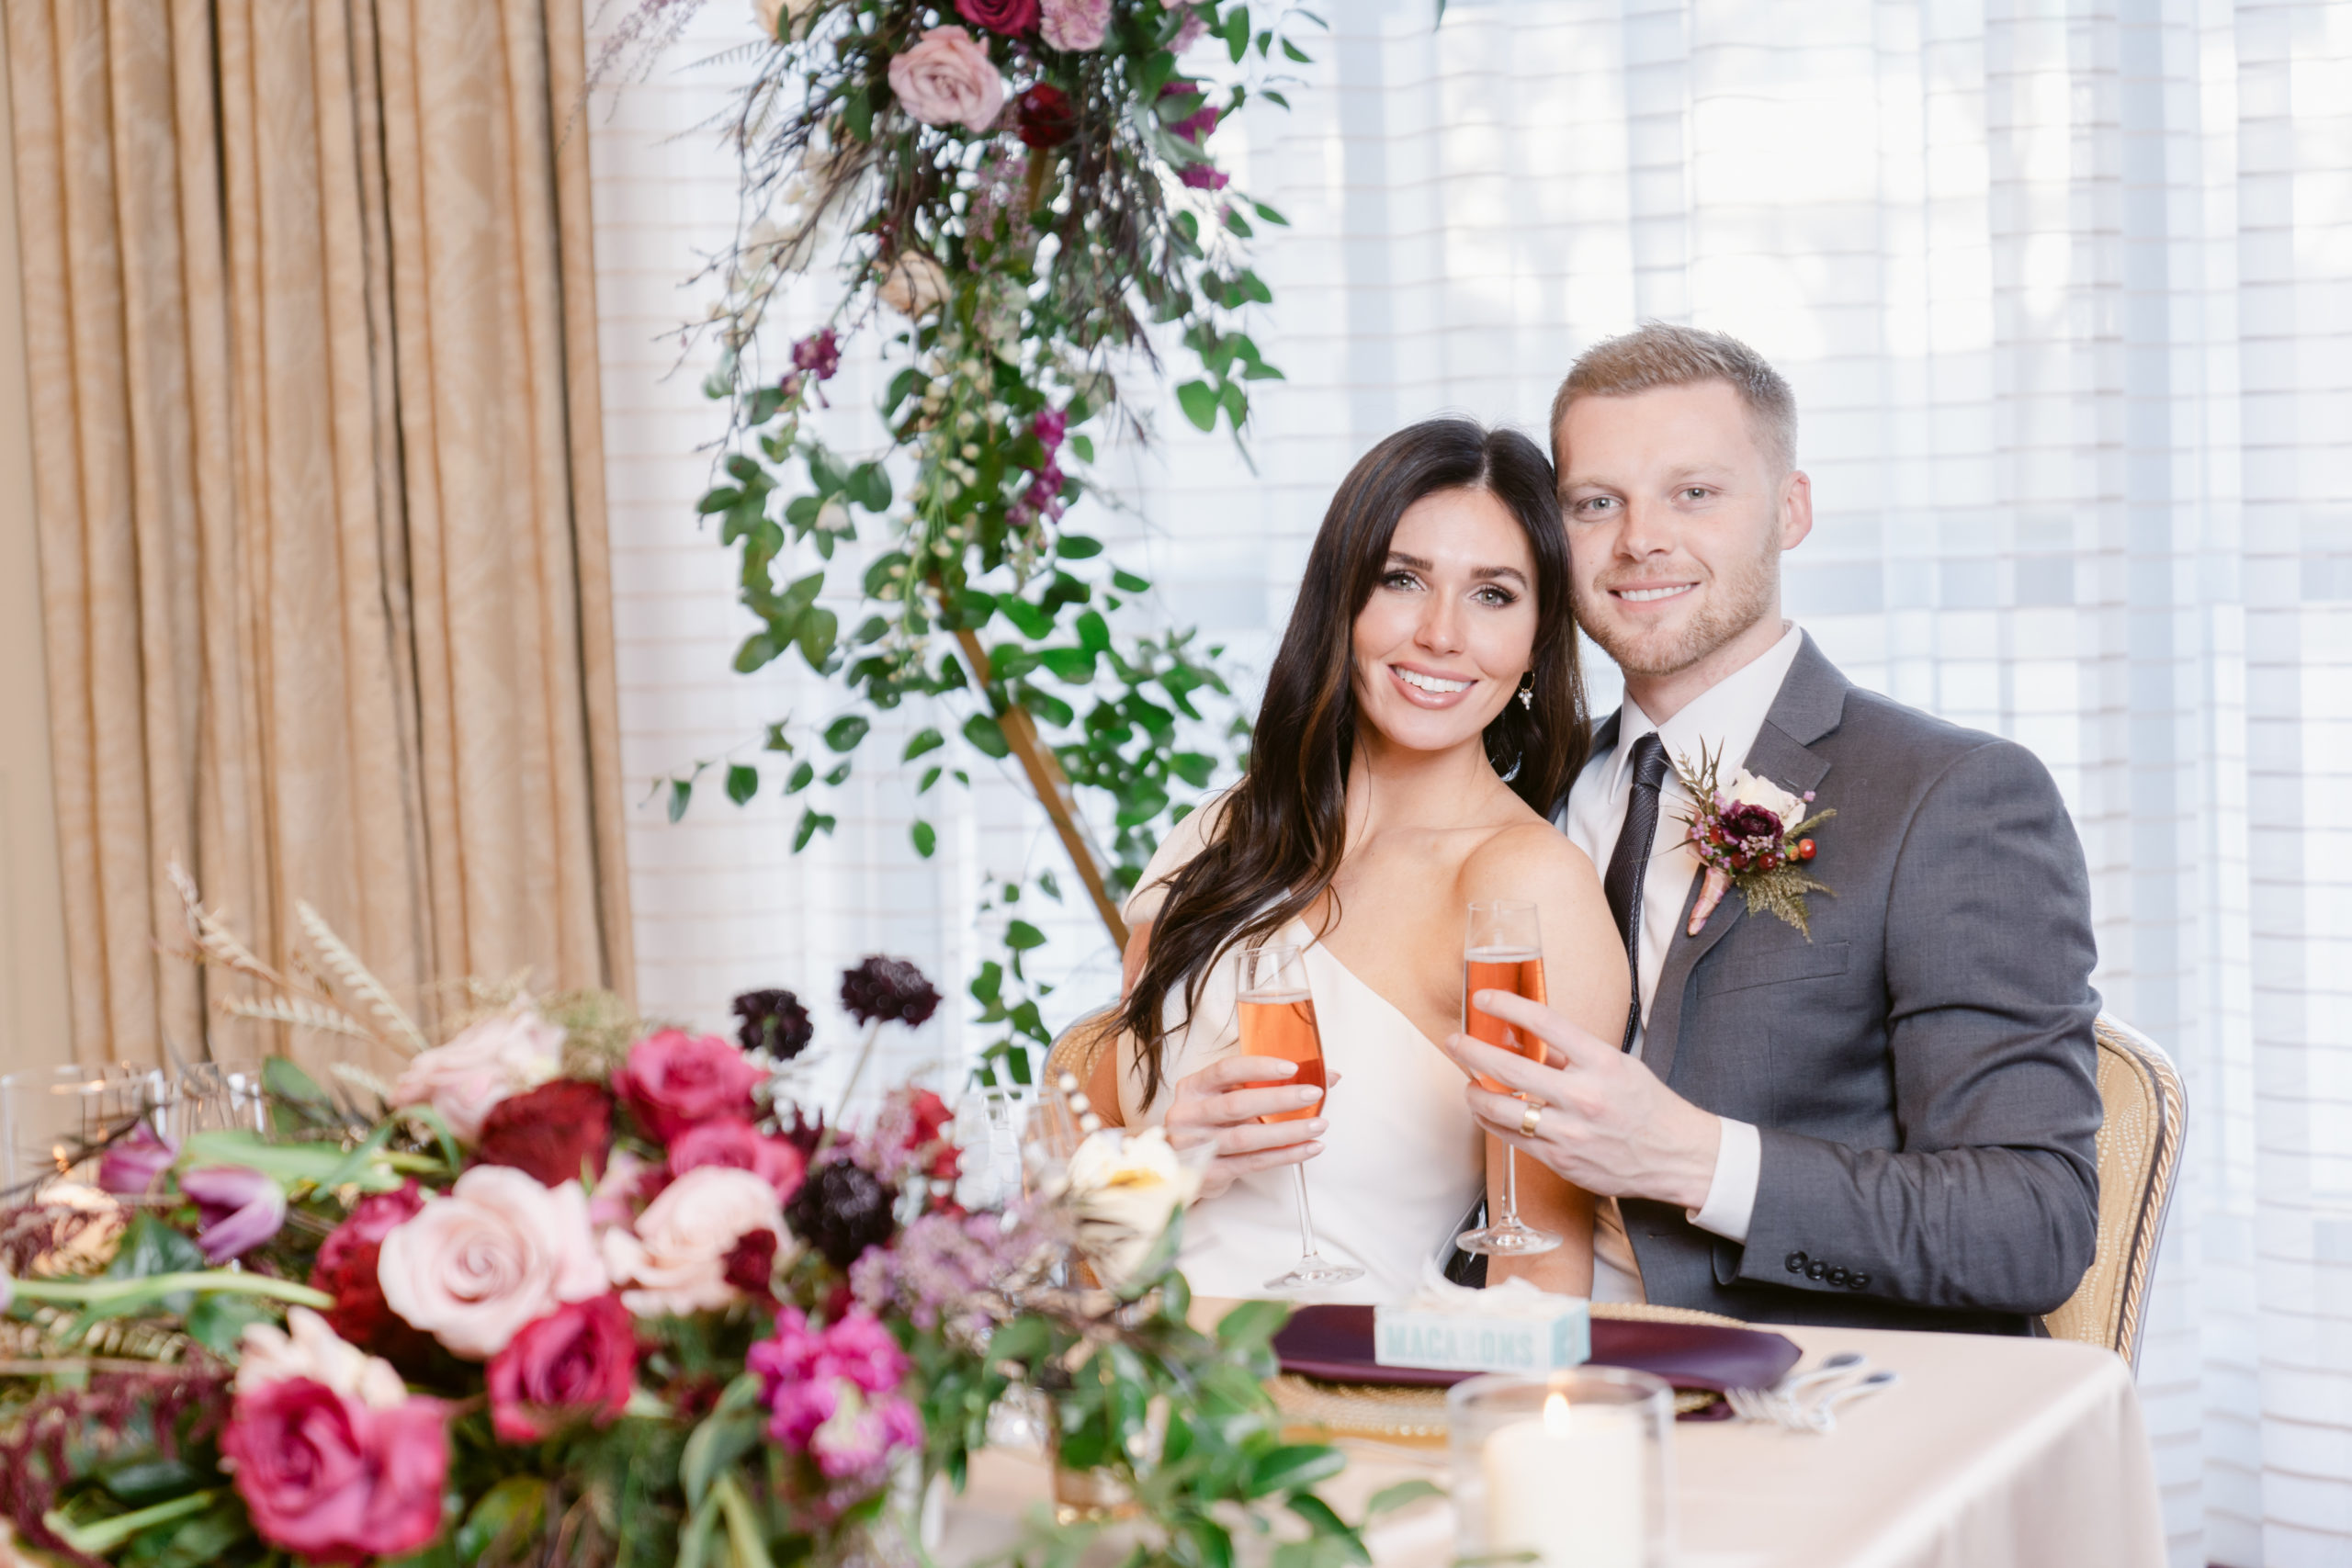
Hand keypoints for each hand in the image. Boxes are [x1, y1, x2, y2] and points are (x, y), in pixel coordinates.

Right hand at [1162, 1055, 1326, 1200]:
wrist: (1183, 1167)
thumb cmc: (1212, 1124)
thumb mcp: (1226, 1097)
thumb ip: (1266, 1084)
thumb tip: (1326, 1075)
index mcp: (1193, 1087)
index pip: (1226, 1070)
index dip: (1260, 1067)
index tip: (1292, 1068)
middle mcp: (1188, 1114)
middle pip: (1237, 1104)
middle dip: (1280, 1099)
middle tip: (1312, 1094)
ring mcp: (1194, 1146)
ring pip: (1246, 1137)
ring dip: (1287, 1131)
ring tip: (1317, 1125)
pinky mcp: (1208, 1173)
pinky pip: (1252, 1163)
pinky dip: (1284, 1155)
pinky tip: (1307, 1148)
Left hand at [1442, 990, 1721, 1210]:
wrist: (1676, 1156)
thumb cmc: (1646, 1105)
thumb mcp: (1617, 1066)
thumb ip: (1572, 1054)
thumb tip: (1527, 1038)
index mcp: (1602, 1062)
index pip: (1546, 1023)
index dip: (1508, 1006)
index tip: (1483, 998)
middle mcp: (1584, 1096)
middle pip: (1510, 1067)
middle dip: (1472, 1051)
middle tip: (1454, 1041)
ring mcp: (1569, 1131)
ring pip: (1501, 1108)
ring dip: (1474, 1092)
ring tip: (1467, 1082)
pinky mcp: (1560, 1159)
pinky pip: (1511, 1137)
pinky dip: (1492, 1120)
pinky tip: (1486, 1110)